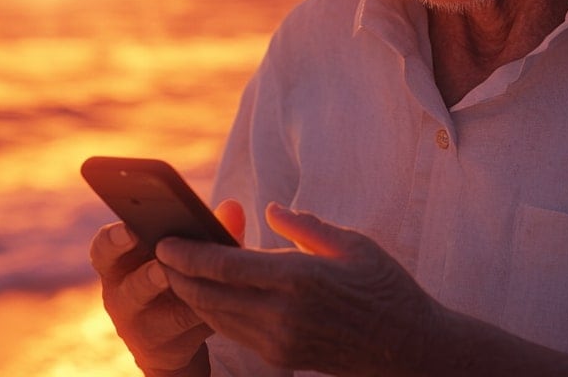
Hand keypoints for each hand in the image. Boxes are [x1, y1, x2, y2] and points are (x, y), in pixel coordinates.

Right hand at [90, 200, 246, 375]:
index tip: (128, 229)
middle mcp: (122, 297)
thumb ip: (203, 228)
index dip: (112, 240)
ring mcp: (142, 328)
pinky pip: (190, 332)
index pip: (104, 250)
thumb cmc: (172, 273)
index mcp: (118, 265)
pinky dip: (209, 316)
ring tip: (197, 291)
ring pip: (160, 319)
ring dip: (181, 305)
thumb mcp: (176, 250)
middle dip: (145, 279)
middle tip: (162, 268)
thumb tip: (233, 208)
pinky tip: (230, 303)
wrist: (170, 332)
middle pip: (128, 289)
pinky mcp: (167, 349)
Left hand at [155, 203, 439, 375]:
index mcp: (300, 278)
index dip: (188, 254)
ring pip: (217, 317)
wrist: (407, 347)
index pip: (226, 266)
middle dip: (178, 276)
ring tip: (176, 272)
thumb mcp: (352, 244)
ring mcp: (280, 340)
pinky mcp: (282, 357)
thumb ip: (305, 226)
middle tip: (160, 254)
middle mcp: (284, 314)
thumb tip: (268, 210)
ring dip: (192, 295)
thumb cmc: (385, 287)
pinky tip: (208, 295)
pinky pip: (234, 332)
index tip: (165, 241)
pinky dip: (214, 312)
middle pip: (210, 295)